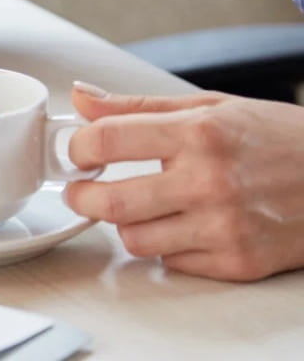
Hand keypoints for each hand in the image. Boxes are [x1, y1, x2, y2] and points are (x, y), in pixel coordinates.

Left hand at [64, 82, 303, 280]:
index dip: (77, 148)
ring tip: (141, 206)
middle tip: (81, 190)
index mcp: (200, 133)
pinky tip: (185, 225)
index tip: (76, 153)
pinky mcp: (237, 262)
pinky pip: (172, 261)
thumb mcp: (214, 107)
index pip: (107, 139)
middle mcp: (210, 181)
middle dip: (81, 197)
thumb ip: (139, 106)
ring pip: (134, 239)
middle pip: (109, 202)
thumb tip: (80, 98)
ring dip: (125, 224)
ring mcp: (224, 226)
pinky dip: (167, 245)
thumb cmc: (282, 140)